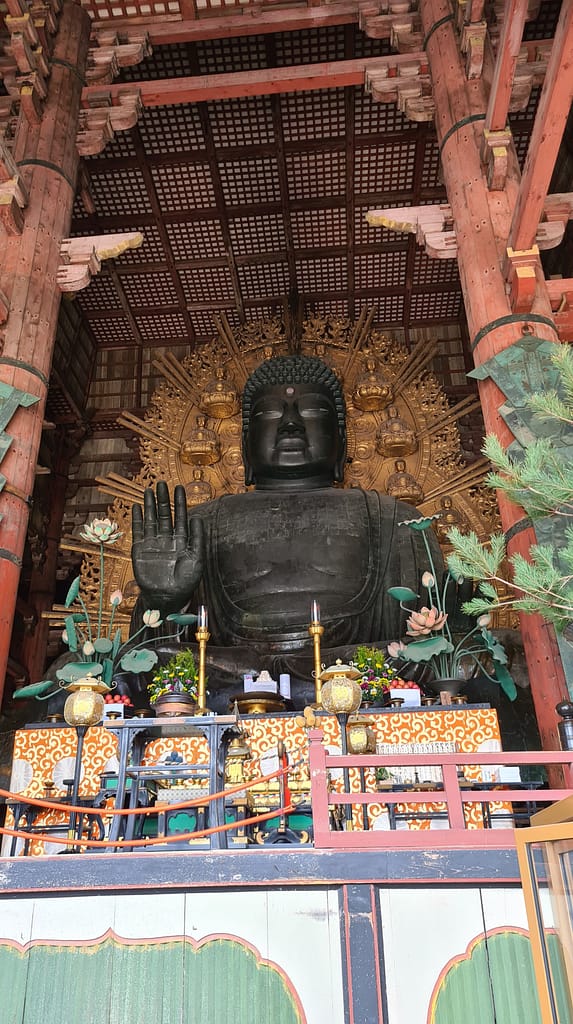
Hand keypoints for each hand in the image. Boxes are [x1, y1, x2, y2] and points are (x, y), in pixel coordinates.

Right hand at [132, 482, 203, 612]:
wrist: (167, 598)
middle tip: (162, 483)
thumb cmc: (185, 582)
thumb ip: (197, 539)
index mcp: (182, 541)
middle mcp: (167, 540)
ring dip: (150, 505)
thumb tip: (198, 518)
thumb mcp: (196, 559)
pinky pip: (139, 531)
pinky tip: (138, 507)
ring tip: (149, 490)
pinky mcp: (140, 549)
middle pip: (165, 514)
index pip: (181, 517)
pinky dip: (138, 519)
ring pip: (151, 519)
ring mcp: (153, 543)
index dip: (180, 503)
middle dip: (164, 499)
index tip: (180, 488)